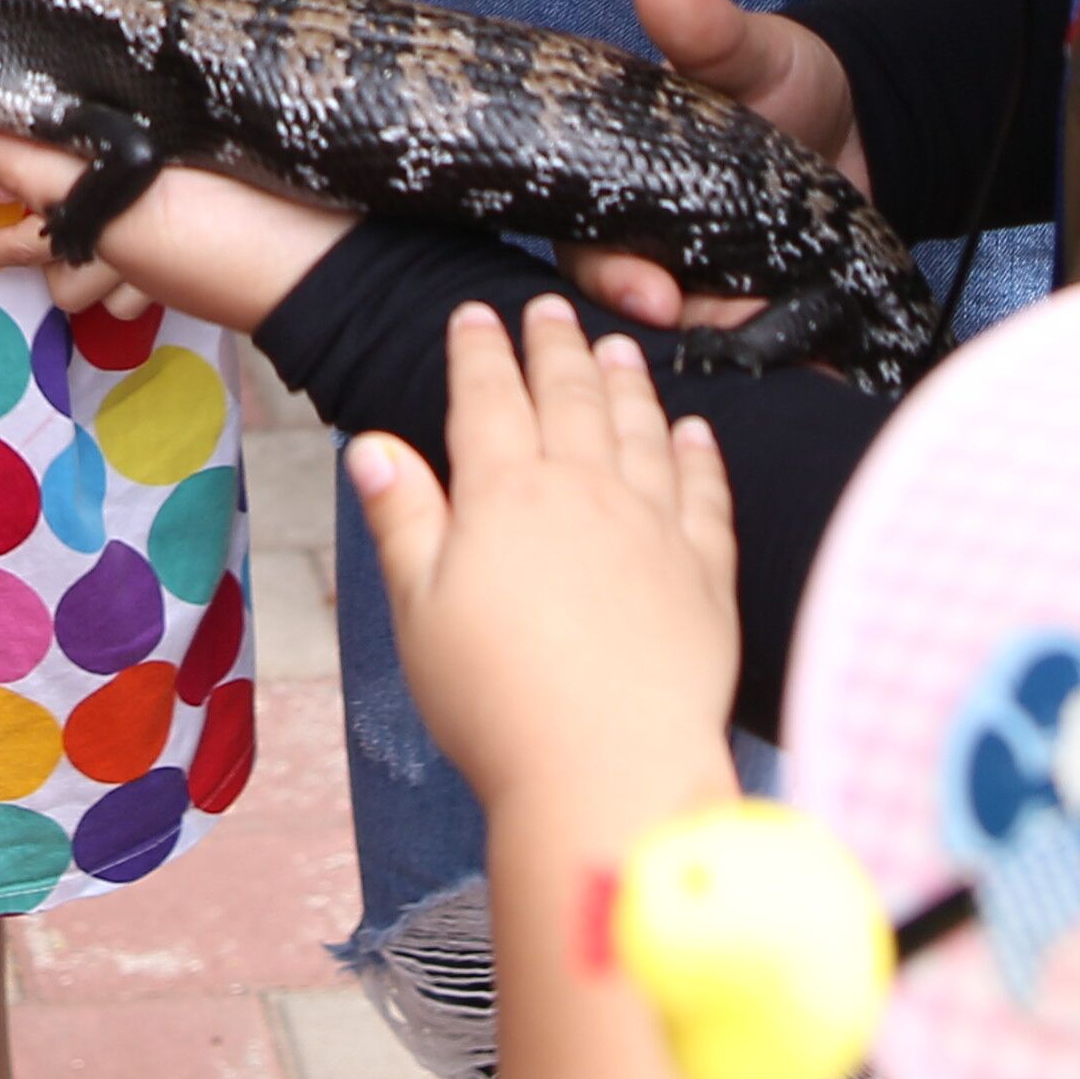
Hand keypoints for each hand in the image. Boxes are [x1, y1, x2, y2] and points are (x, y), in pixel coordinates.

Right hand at [350, 298, 743, 825]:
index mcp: (506, 496)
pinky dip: (699, 454)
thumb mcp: (420, 610)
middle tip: (548, 308)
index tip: (474, 315)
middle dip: (554, 345)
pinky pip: (705, 492)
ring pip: (640, 430)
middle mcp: (585, 492)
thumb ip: (403, 518)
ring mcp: (654, 527)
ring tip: (619, 348)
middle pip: (569, 396)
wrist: (609, 770)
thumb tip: (372, 444)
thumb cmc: (496, 702)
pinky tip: (695, 431)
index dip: (479, 351)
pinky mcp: (707, 573)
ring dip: (626, 382)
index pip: (488, 399)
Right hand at [562, 0, 870, 342]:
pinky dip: (765, 352)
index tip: (653, 292)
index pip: (587, 238)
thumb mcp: (746, 52)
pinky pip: (742, 340)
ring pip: (684, 331)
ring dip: (720, 341)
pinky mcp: (749, 302)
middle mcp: (645, 234)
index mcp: (617, 176)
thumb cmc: (783, 80)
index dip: (609, 272)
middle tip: (719, 326)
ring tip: (768, 336)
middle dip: (664, 323)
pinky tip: (796, 356)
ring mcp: (698, 275)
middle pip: (626, 298)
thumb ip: (702, 29)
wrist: (864, 125)